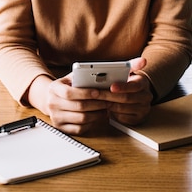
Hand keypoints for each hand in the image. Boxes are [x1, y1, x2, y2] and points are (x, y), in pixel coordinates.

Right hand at [27, 57, 152, 134]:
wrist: (51, 96)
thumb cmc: (72, 83)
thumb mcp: (79, 72)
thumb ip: (104, 67)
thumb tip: (140, 62)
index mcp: (56, 88)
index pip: (71, 93)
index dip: (86, 94)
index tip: (99, 92)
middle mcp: (53, 104)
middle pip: (79, 108)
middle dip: (97, 105)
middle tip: (110, 102)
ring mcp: (56, 118)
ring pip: (82, 119)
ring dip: (97, 114)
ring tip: (107, 108)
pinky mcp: (62, 129)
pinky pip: (80, 129)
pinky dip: (93, 123)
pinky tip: (101, 115)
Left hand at [102, 57, 152, 126]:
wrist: (136, 95)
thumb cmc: (128, 82)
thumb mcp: (131, 72)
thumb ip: (133, 65)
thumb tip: (143, 60)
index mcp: (143, 84)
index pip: (134, 86)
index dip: (122, 87)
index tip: (111, 86)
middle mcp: (146, 97)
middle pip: (126, 98)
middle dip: (109, 96)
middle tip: (97, 94)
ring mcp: (142, 110)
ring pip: (122, 109)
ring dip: (109, 105)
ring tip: (98, 100)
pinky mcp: (137, 119)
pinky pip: (122, 118)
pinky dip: (112, 114)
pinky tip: (105, 108)